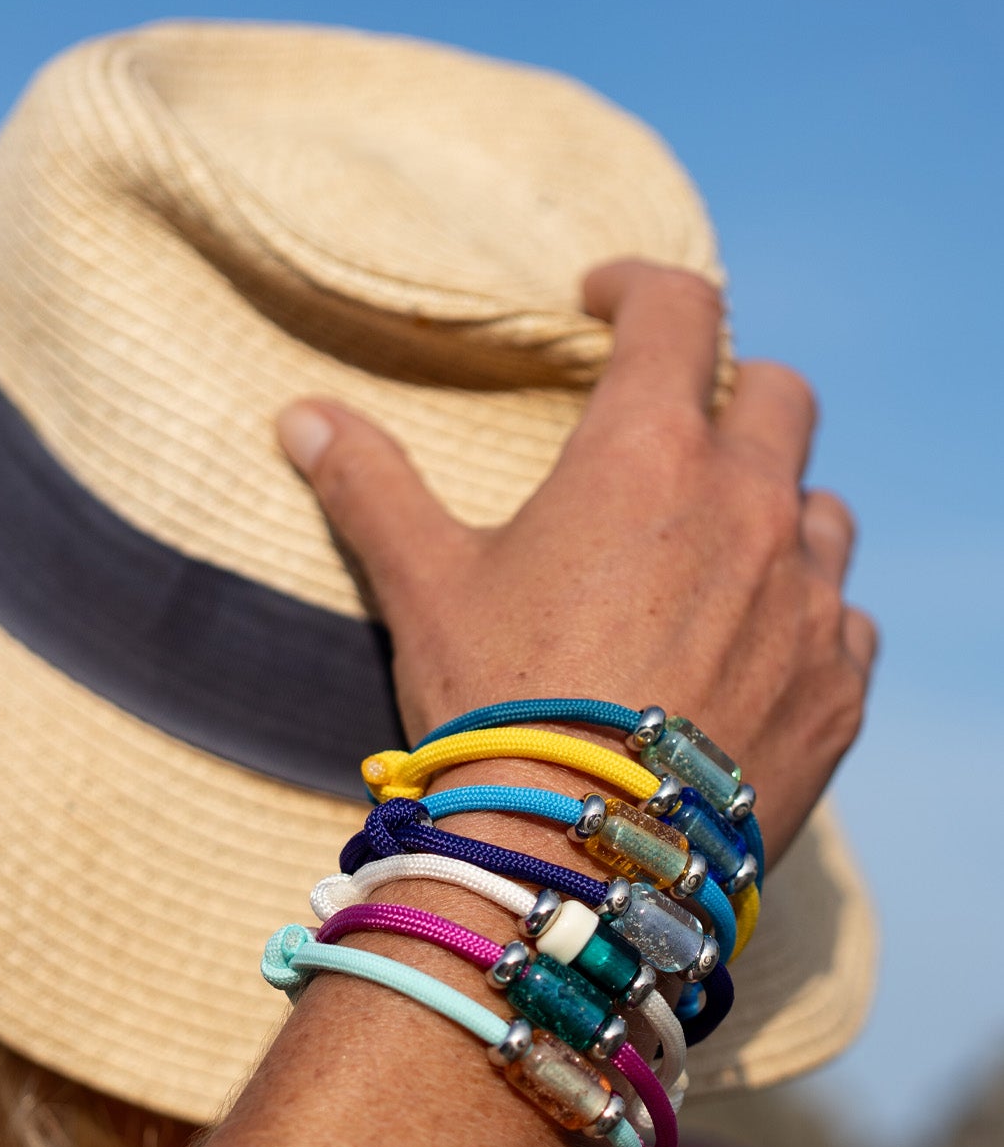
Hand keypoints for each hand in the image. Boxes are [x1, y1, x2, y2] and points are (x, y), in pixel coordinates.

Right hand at [275, 260, 875, 863]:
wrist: (576, 859)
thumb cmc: (494, 708)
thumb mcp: (423, 587)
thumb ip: (369, 487)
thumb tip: (299, 417)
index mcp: (646, 455)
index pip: (678, 310)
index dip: (637, 288)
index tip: (602, 304)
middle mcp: (749, 506)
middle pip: (778, 396)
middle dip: (727, 395)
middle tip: (671, 438)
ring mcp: (809, 597)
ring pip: (821, 509)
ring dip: (777, 510)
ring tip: (715, 556)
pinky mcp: (837, 684)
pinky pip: (847, 618)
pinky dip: (807, 616)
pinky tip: (754, 651)